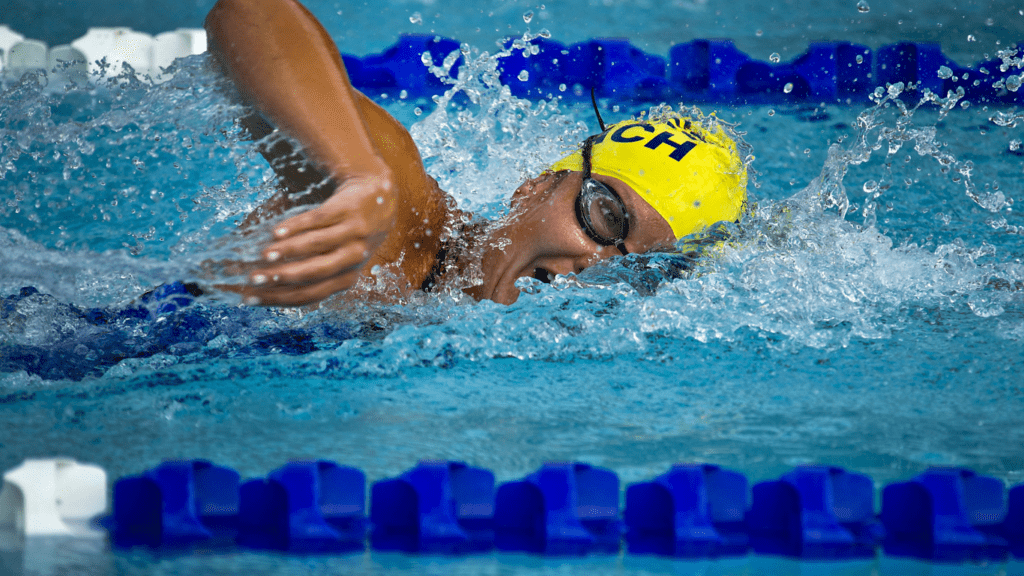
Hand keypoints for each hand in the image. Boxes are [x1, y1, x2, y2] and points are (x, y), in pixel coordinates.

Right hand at [239, 166, 396, 305]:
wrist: (377, 194)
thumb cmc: (344, 230)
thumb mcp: (330, 253)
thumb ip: (298, 264)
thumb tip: (249, 274)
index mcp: (345, 277)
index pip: (309, 294)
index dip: (278, 298)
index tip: (249, 297)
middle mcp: (353, 259)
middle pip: (314, 274)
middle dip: (281, 278)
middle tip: (253, 278)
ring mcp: (353, 234)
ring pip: (317, 246)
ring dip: (288, 251)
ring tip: (263, 255)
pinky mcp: (348, 209)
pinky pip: (319, 220)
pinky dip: (296, 226)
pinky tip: (276, 231)